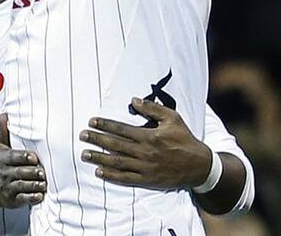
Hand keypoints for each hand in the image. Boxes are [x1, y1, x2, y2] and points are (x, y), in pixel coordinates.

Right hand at [0, 113, 46, 208]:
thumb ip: (3, 131)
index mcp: (3, 159)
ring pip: (22, 186)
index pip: (13, 157)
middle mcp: (5, 173)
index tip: (34, 158)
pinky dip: (31, 198)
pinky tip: (40, 196)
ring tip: (44, 183)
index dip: (24, 157)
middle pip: (19, 172)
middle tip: (43, 172)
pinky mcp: (12, 199)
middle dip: (31, 172)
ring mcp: (8, 187)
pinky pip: (22, 199)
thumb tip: (4, 114)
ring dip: (33, 185)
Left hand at [79, 98, 210, 189]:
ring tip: (84, 154)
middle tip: (82, 136)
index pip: (121, 129)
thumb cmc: (185, 139)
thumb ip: (152, 109)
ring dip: (99, 157)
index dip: (105, 125)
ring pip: (117, 162)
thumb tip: (133, 100)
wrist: (199, 166)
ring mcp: (145, 168)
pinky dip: (111, 176)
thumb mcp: (172, 118)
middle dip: (97, 139)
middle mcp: (145, 152)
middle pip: (115, 145)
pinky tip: (99, 171)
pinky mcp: (147, 180)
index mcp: (150, 136)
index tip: (92, 121)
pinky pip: (125, 179)